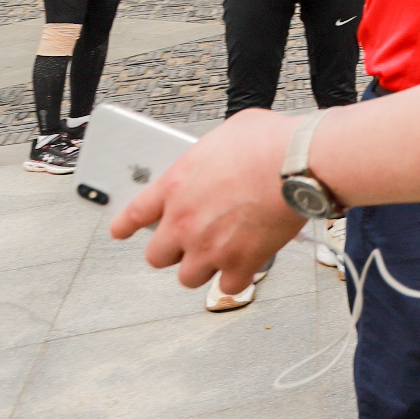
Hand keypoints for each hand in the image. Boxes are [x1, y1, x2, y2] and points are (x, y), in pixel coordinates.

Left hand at [110, 106, 306, 295]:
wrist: (298, 163)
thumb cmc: (269, 142)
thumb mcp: (228, 133)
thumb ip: (211, 155)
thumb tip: (219, 156)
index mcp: (176, 186)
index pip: (134, 214)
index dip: (124, 226)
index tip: (121, 231)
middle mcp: (185, 222)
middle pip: (158, 257)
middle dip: (173, 251)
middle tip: (190, 242)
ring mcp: (210, 247)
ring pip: (189, 277)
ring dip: (203, 267)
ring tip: (219, 255)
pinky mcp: (240, 262)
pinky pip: (229, 286)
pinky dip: (236, 278)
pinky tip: (245, 266)